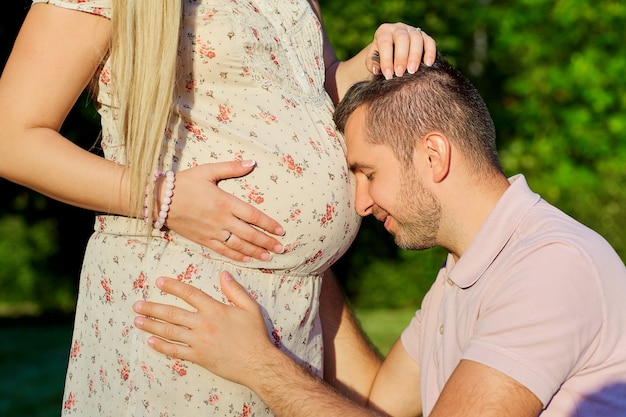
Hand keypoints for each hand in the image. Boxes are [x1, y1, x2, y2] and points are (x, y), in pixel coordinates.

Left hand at [133, 273, 274, 386]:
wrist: (257, 363)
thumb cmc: (255, 335)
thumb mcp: (250, 308)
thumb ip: (235, 290)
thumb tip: (224, 274)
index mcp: (215, 309)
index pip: (189, 294)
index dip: (173, 286)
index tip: (159, 282)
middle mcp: (203, 324)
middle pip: (172, 313)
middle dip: (153, 308)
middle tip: (137, 305)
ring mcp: (199, 342)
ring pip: (170, 331)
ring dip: (152, 325)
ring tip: (137, 321)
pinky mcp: (198, 357)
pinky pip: (176, 351)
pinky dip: (162, 346)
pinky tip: (151, 342)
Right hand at [159, 160, 284, 261]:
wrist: (159, 200)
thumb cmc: (184, 183)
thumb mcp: (208, 171)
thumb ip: (231, 168)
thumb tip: (252, 162)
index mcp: (225, 202)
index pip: (253, 215)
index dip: (269, 224)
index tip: (281, 231)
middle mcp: (221, 220)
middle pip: (250, 234)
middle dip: (267, 242)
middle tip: (282, 249)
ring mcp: (212, 232)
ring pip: (238, 245)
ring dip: (255, 252)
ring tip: (269, 258)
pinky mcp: (203, 240)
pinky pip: (223, 251)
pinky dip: (236, 256)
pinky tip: (247, 260)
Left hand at [368, 23, 435, 78]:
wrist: (391, 51)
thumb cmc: (380, 57)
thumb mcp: (373, 59)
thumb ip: (371, 64)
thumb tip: (376, 69)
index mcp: (383, 31)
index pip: (385, 43)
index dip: (387, 59)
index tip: (388, 75)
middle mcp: (398, 28)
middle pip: (402, 38)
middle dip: (401, 57)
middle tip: (400, 74)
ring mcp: (412, 30)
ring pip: (416, 38)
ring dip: (415, 55)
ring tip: (412, 71)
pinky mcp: (424, 36)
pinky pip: (429, 41)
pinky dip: (430, 52)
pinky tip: (428, 64)